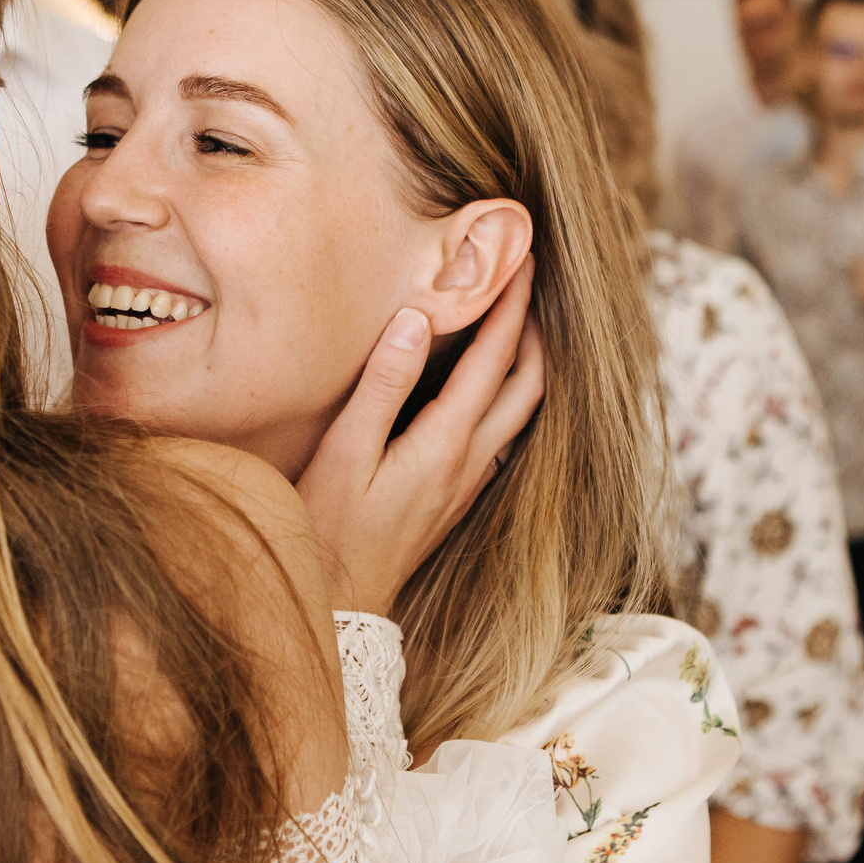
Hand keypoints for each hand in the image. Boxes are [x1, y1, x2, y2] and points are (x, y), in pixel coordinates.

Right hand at [295, 257, 543, 615]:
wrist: (340, 603)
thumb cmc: (329, 527)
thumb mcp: (345, 452)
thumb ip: (382, 384)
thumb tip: (417, 320)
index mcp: (445, 442)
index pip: (494, 359)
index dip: (510, 305)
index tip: (520, 260)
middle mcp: (470, 461)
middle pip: (528, 384)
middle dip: (534, 327)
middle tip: (528, 280)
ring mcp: (469, 480)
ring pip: (522, 410)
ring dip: (528, 361)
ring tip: (519, 321)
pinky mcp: (457, 494)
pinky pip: (503, 432)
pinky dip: (510, 393)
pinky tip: (491, 384)